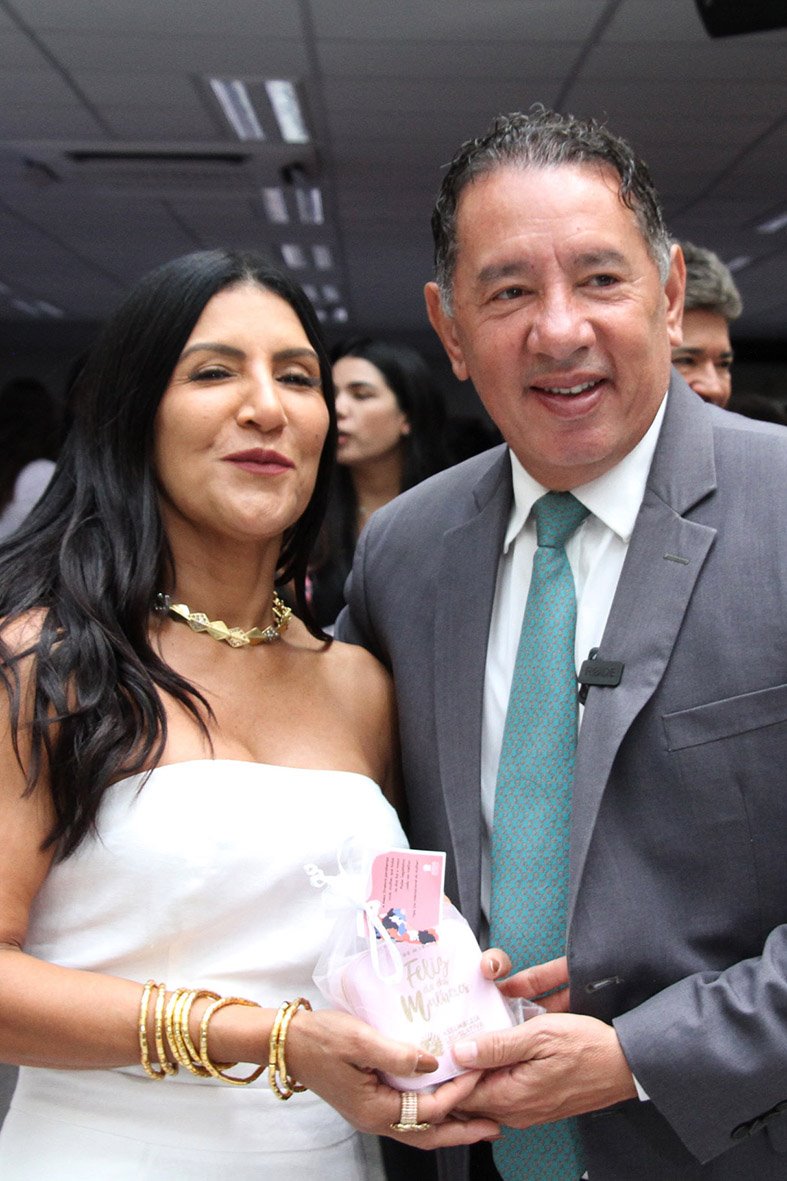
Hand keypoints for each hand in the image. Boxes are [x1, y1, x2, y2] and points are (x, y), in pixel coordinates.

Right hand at [287, 1007, 500, 1148]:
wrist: (288, 1043)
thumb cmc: (321, 1037)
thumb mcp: (359, 1039)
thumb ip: (397, 1054)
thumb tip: (432, 1062)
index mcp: (374, 1109)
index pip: (429, 1108)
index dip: (458, 1092)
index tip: (481, 1072)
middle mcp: (375, 1119)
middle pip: (428, 1135)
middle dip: (463, 1132)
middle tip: (496, 1127)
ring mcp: (371, 1113)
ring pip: (419, 1129)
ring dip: (450, 1125)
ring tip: (479, 1118)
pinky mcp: (369, 1102)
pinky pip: (408, 1116)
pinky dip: (431, 1113)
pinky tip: (443, 1098)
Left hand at [452, 954, 636, 1126]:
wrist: (623, 1065)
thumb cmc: (586, 1047)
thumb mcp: (539, 1035)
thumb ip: (497, 1045)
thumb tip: (459, 1052)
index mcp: (512, 1096)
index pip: (460, 1094)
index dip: (446, 1071)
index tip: (441, 1043)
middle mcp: (516, 1112)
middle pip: (469, 1098)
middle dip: (457, 1072)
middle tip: (451, 1038)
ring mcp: (527, 1112)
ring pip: (485, 1097)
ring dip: (475, 1073)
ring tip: (470, 1040)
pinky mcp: (536, 1106)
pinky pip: (503, 1095)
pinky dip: (493, 1077)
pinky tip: (495, 1053)